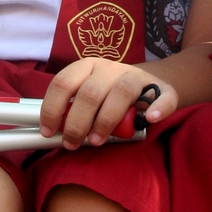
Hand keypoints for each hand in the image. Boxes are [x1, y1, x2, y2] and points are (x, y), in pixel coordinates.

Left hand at [39, 58, 177, 149]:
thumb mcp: (88, 96)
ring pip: (121, 92)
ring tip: (98, 141)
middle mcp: (110, 68)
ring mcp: (137, 76)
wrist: (151, 83)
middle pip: (90, 92)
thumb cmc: (110, 95)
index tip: (49, 132)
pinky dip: (157, 108)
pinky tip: (150, 119)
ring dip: (107, 120)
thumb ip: (72, 109)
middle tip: (72, 144)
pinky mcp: (163, 89)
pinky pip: (162, 97)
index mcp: (88, 66)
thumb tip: (50, 132)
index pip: (63, 82)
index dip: (53, 108)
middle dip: (77, 122)